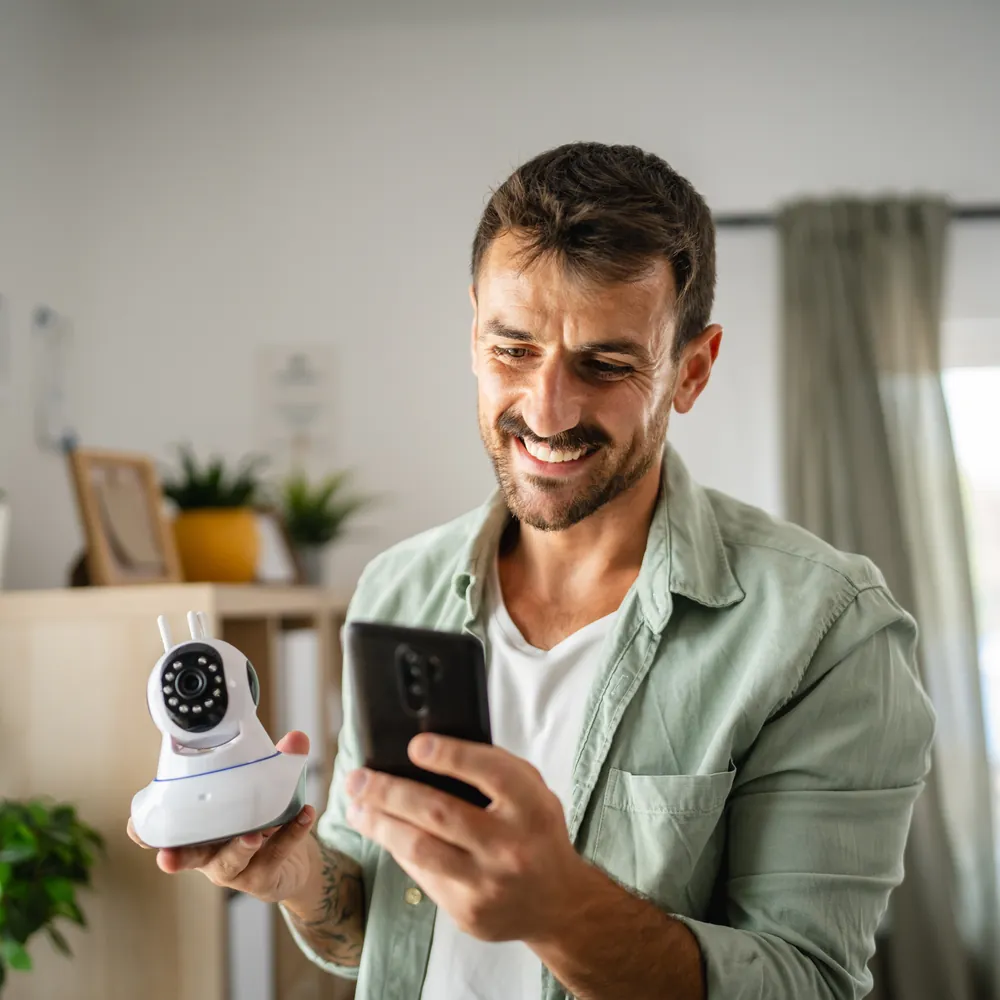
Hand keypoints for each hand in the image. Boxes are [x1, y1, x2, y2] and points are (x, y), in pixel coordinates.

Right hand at [127, 731, 317, 904]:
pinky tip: (304, 815)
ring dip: (241, 847)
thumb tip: (296, 738)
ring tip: (255, 833)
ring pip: (231, 862)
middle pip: (190, 857)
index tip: (136, 827)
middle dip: (179, 857)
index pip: (165, 835)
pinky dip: (292, 835)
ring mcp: (236, 871)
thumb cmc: (265, 824)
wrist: (296, 864)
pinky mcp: (263, 879)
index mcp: (201, 831)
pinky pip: (276, 856)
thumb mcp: (268, 793)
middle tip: (169, 856)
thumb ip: (278, 765)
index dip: (147, 834)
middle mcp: (211, 854)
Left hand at [344, 734, 583, 944]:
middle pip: (439, 813)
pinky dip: (399, 849)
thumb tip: (430, 750)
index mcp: (532, 807)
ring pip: (420, 849)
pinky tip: (384, 833)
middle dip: (389, 792)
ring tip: (355, 807)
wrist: (559, 903)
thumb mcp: (532, 792)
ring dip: (379, 824)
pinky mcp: (467, 912)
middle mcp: (511, 846)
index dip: (451, 756)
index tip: (416, 746)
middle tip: (358, 778)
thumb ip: (493, 769)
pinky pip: (422, 875)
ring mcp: (487, 884)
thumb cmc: (536, 832)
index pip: (491, 773)